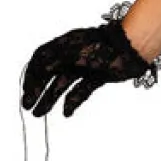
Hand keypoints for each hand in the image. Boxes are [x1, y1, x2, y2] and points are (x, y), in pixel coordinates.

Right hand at [21, 2, 160, 117]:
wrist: (134, 48)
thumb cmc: (105, 46)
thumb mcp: (76, 52)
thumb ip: (56, 60)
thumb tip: (40, 69)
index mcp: (63, 45)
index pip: (40, 61)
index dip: (31, 78)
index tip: (27, 95)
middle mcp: (71, 55)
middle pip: (49, 75)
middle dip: (37, 92)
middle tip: (29, 109)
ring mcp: (84, 67)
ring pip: (62, 84)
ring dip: (50, 99)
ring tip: (40, 114)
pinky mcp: (97, 77)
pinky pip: (80, 91)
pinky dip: (73, 102)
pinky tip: (66, 113)